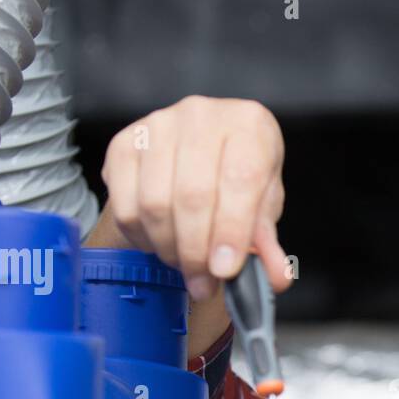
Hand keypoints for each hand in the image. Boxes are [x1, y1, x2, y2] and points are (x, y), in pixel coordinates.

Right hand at [94, 95, 290, 301]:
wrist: (204, 153)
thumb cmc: (238, 176)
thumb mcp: (263, 205)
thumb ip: (268, 241)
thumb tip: (275, 277)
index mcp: (249, 125)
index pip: (240, 179)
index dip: (232, 231)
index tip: (225, 270)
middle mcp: (201, 115)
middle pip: (193, 196)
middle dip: (197, 252)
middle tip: (203, 283)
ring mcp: (158, 125)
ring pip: (155, 205)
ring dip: (170, 249)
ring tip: (186, 264)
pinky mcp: (124, 145)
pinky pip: (125, 207)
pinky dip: (143, 239)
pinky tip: (161, 243)